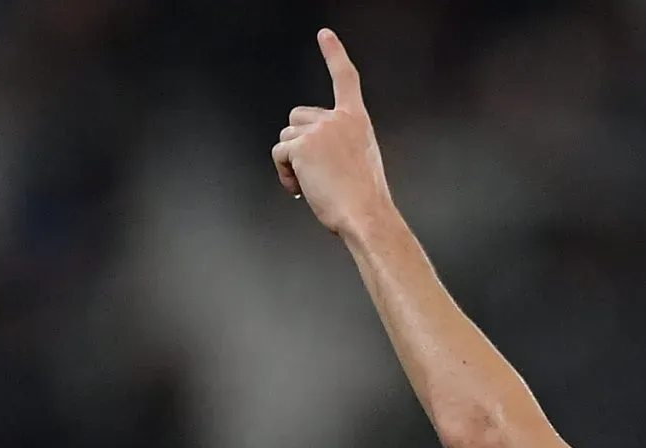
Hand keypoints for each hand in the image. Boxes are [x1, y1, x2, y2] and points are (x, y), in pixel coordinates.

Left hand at [273, 29, 394, 240]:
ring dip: (292, 163)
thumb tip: (310, 153)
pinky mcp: (302, 146)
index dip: (334, 54)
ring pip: (286, 137)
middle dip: (299, 143)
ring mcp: (319, 130)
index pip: (345, 79)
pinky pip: (279, 154)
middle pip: (298, 117)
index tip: (325, 35)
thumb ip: (339, 144)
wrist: (366, 215)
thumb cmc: (364, 198)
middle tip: (315, 172)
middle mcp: (338, 119)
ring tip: (312, 184)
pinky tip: (302, 189)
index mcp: (356, 121)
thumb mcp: (360, 160)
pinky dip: (285, 173)